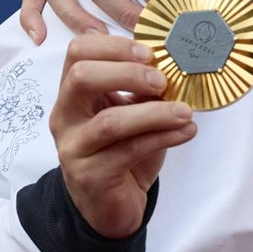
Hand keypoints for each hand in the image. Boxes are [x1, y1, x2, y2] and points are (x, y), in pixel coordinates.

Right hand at [49, 34, 195, 238]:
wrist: (109, 206)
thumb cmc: (123, 151)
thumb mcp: (131, 112)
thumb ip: (142, 87)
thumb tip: (175, 60)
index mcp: (73, 93)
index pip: (77, 52)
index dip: (114, 45)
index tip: (149, 53)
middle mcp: (66, 117)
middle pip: (82, 77)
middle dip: (127, 72)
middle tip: (163, 80)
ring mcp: (74, 148)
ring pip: (110, 122)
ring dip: (155, 113)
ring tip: (186, 112)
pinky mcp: (90, 176)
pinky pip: (129, 151)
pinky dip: (163, 138)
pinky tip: (187, 131)